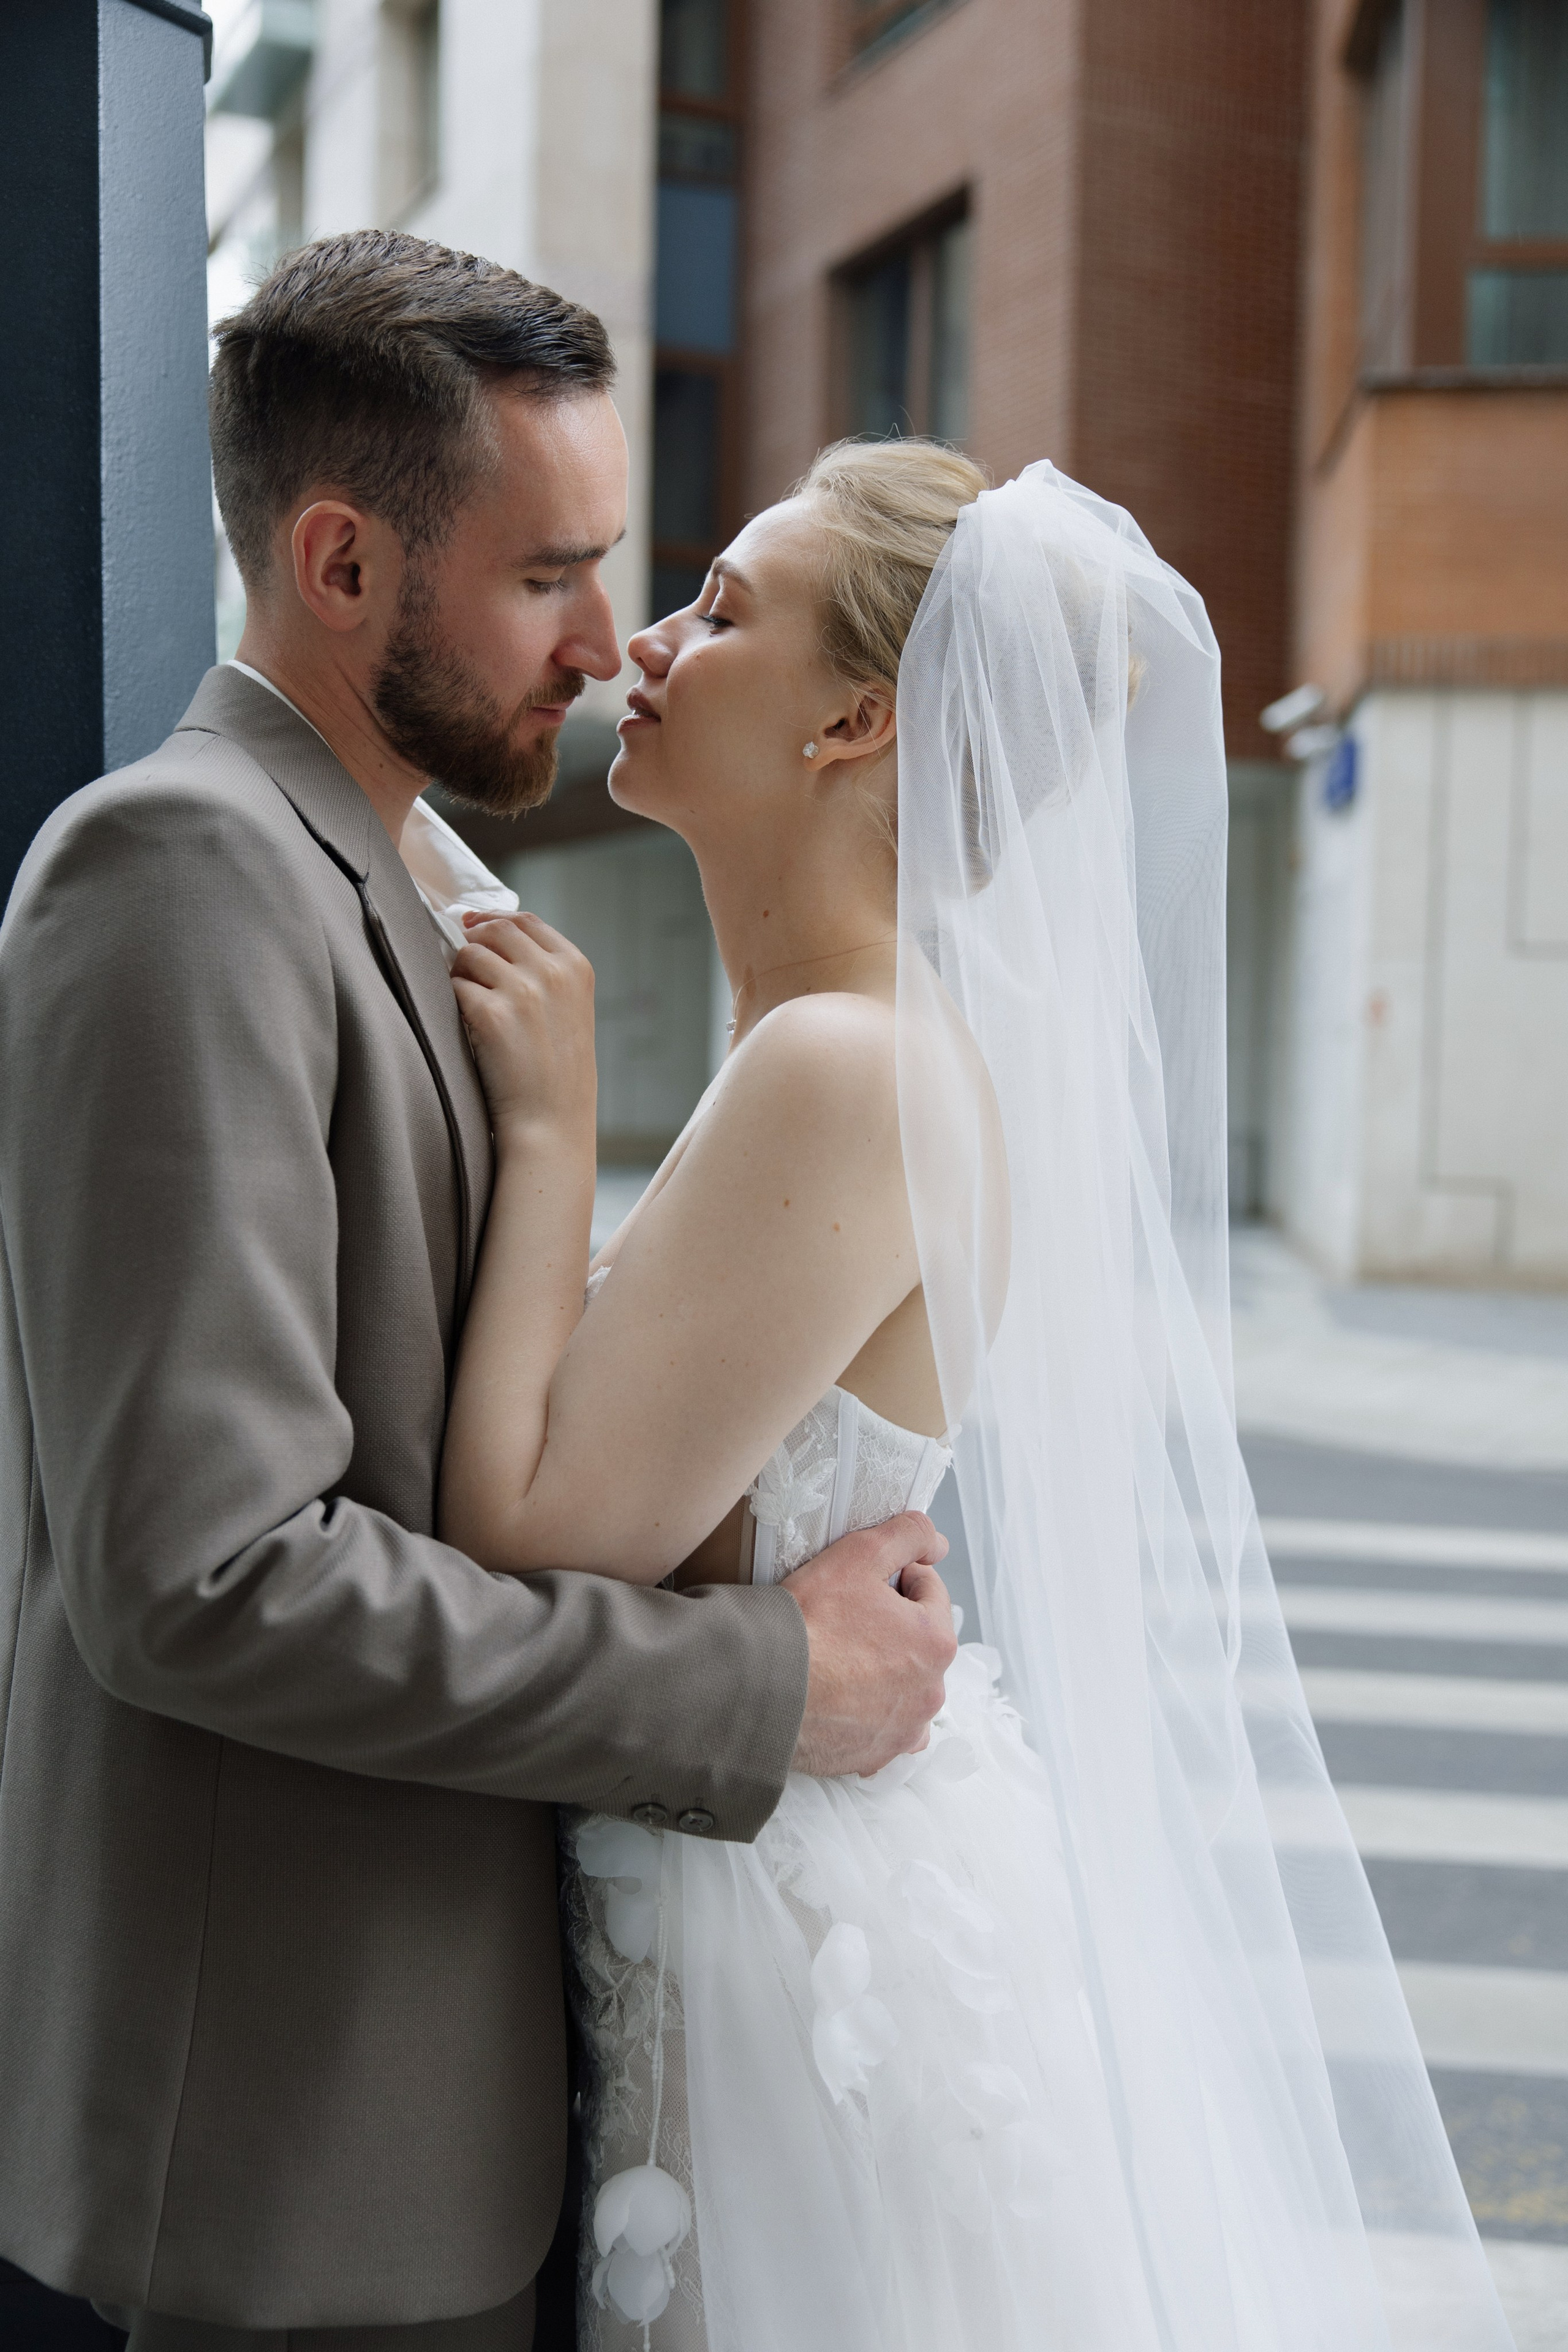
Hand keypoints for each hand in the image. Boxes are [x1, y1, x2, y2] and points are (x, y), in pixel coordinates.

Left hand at [451, 912, 595, 1152]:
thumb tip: (486, 934)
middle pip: (495, 930)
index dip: (493, 920)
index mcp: (576, 967)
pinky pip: (454, 988)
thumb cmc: (557, 1072)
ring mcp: (522, 990)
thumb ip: (543, 971)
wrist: (551, 1122)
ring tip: (471, 1008)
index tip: (472, 926)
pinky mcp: (490, 1014)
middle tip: (463, 968)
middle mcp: (552, 972)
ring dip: (460, 976)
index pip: (526, 921)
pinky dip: (451, 1003)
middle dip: (472, 943)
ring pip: (469, 955)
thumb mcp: (570, 1010)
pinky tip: (465, 1028)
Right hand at [783, 1512, 955, 1777]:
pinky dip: (870, 1714)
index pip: (929, 1590)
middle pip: (919, 1641)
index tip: (862, 1583)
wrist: (763, 1688)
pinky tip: (842, 1699)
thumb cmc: (809, 1623)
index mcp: (936, 1641)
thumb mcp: (859, 1555)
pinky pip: (884, 1728)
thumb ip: (907, 1535)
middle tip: (846, 1619)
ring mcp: (904, 1729)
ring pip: (905, 1687)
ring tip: (841, 1660)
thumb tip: (936, 1541)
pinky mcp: (876, 1755)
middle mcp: (931, 1692)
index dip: (895, 1576)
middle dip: (892, 1626)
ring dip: (886, 1672)